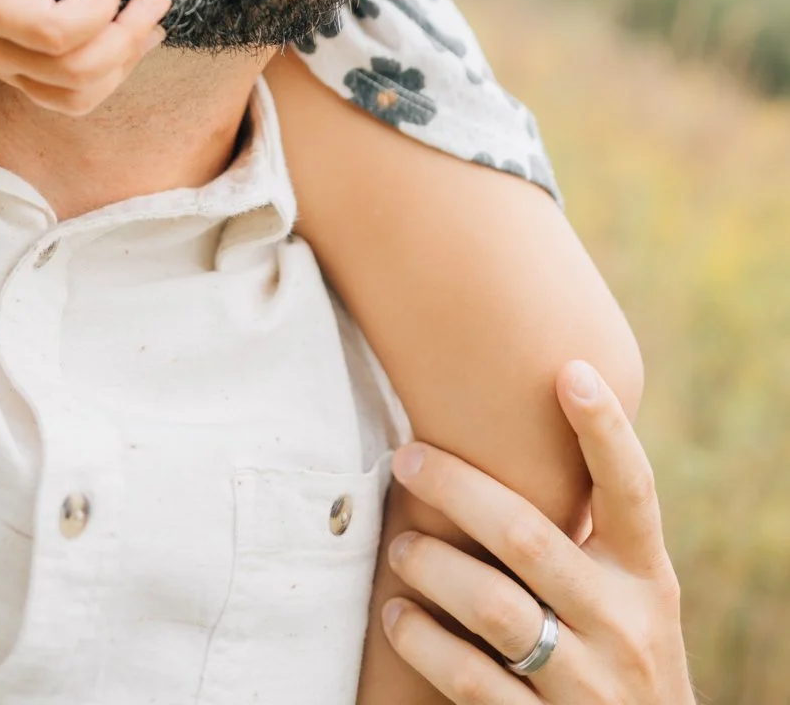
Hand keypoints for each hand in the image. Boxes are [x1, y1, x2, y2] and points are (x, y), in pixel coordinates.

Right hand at [0, 0, 171, 115]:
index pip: (56, 34)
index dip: (100, 7)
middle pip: (75, 73)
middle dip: (128, 38)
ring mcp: (4, 65)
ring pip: (74, 96)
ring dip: (123, 65)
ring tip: (153, 23)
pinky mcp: (13, 67)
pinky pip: (65, 97)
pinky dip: (105, 79)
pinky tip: (129, 44)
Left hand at [382, 361, 692, 703]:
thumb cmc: (621, 648)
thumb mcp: (631, 593)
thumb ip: (591, 531)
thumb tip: (530, 419)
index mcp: (646, 576)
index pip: (632, 491)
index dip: (605, 431)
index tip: (570, 371)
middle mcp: (624, 624)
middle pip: (530, 538)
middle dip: (459, 489)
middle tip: (406, 458)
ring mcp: (589, 683)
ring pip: (495, 608)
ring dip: (433, 566)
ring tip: (400, 545)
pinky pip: (472, 679)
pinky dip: (425, 642)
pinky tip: (398, 618)